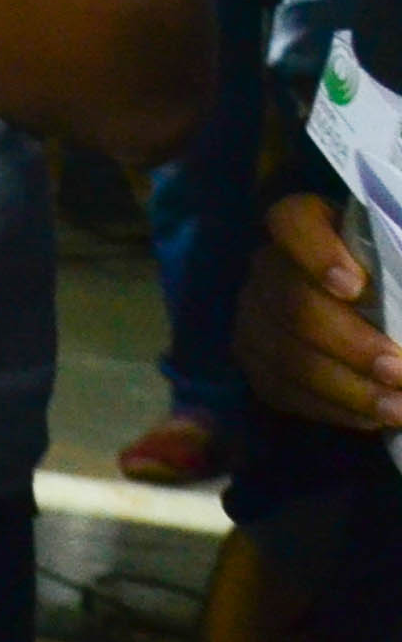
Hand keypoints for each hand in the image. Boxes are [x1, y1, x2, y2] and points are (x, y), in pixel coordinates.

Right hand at [242, 188, 401, 432]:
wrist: (377, 320)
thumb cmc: (395, 281)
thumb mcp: (400, 262)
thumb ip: (401, 270)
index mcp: (308, 224)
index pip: (291, 222)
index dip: (316, 252)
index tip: (354, 287)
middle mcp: (269, 267)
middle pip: (291, 302)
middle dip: (350, 342)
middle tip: (400, 371)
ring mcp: (255, 317)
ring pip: (286, 355)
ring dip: (348, 388)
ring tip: (399, 409)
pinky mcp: (257, 363)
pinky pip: (283, 391)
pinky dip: (332, 409)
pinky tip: (373, 419)